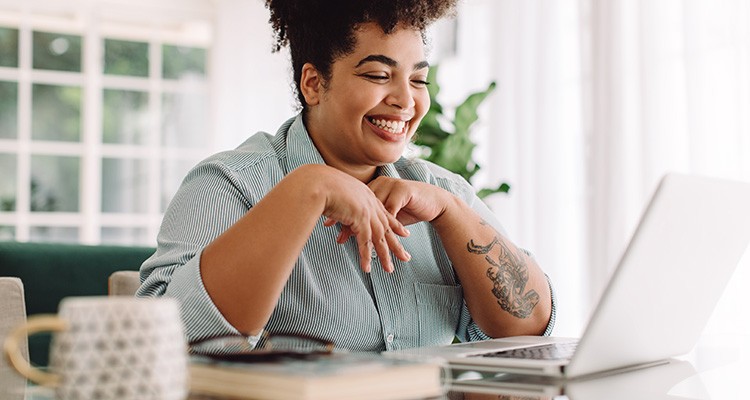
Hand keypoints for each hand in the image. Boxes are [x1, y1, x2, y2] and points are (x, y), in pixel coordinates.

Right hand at [315, 167, 410, 272]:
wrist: (317, 182)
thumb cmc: (320, 184)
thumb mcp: (336, 191)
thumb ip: (341, 200)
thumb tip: (336, 206)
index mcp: (366, 195)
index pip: (384, 213)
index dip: (395, 224)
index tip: (404, 233)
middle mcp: (370, 203)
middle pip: (387, 227)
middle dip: (396, 244)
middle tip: (405, 257)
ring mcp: (366, 212)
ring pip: (379, 237)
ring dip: (384, 255)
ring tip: (389, 270)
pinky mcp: (359, 219)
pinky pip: (365, 241)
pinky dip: (366, 256)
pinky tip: (367, 268)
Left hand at [334, 176, 452, 244]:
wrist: (433, 201)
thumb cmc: (408, 208)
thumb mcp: (386, 214)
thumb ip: (369, 219)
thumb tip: (347, 231)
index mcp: (373, 187)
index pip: (353, 201)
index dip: (342, 214)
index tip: (328, 225)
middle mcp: (380, 184)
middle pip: (361, 205)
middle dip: (350, 223)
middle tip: (338, 237)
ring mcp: (391, 186)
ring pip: (374, 209)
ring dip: (366, 227)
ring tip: (357, 241)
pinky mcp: (403, 191)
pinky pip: (391, 210)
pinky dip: (384, 225)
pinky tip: (379, 235)